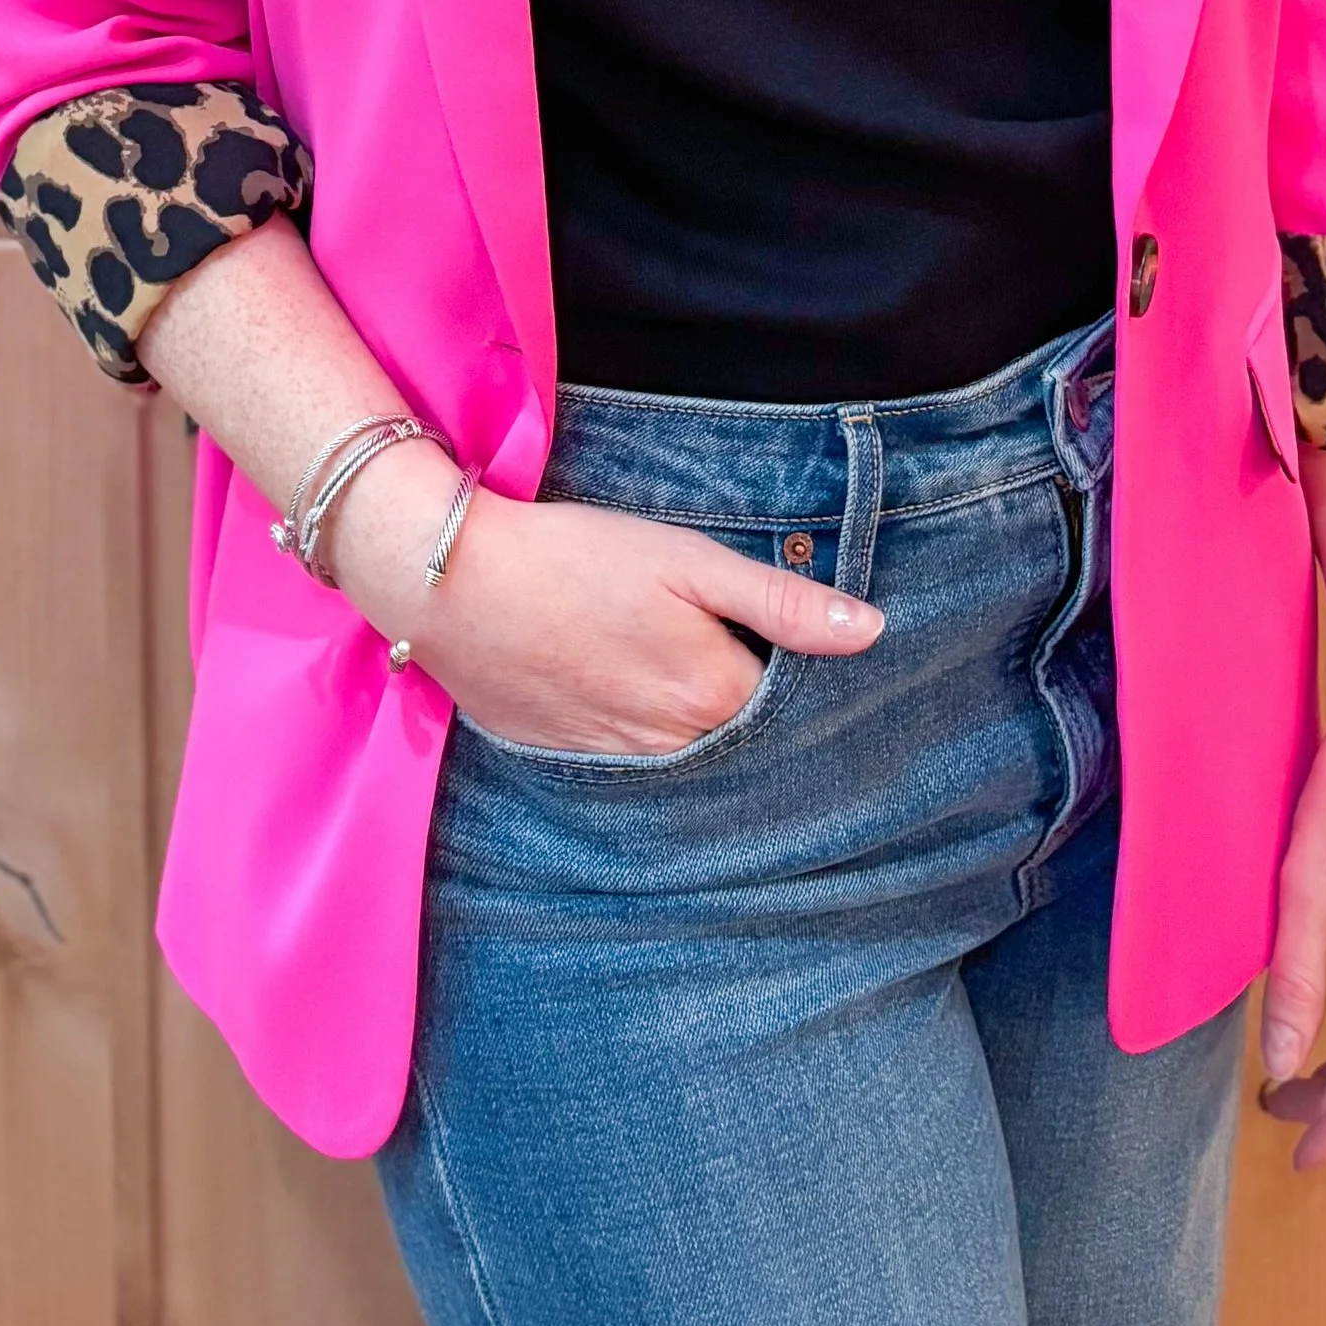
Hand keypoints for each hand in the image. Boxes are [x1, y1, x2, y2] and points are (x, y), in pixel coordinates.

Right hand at [329, 438, 882, 753]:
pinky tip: (634, 704)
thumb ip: (780, 600)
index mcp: (713, 695)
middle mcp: (673, 747)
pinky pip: (632, 769)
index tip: (806, 656)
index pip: (790, 708)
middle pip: (741, 744)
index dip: (801, 678)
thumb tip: (872, 632)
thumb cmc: (575, 556)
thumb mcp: (686, 558)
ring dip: (703, 736)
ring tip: (693, 687)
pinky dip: (647, 746)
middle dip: (758, 718)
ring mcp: (616, 763)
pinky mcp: (567, 761)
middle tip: (751, 672)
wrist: (452, 582)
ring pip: (688, 762)